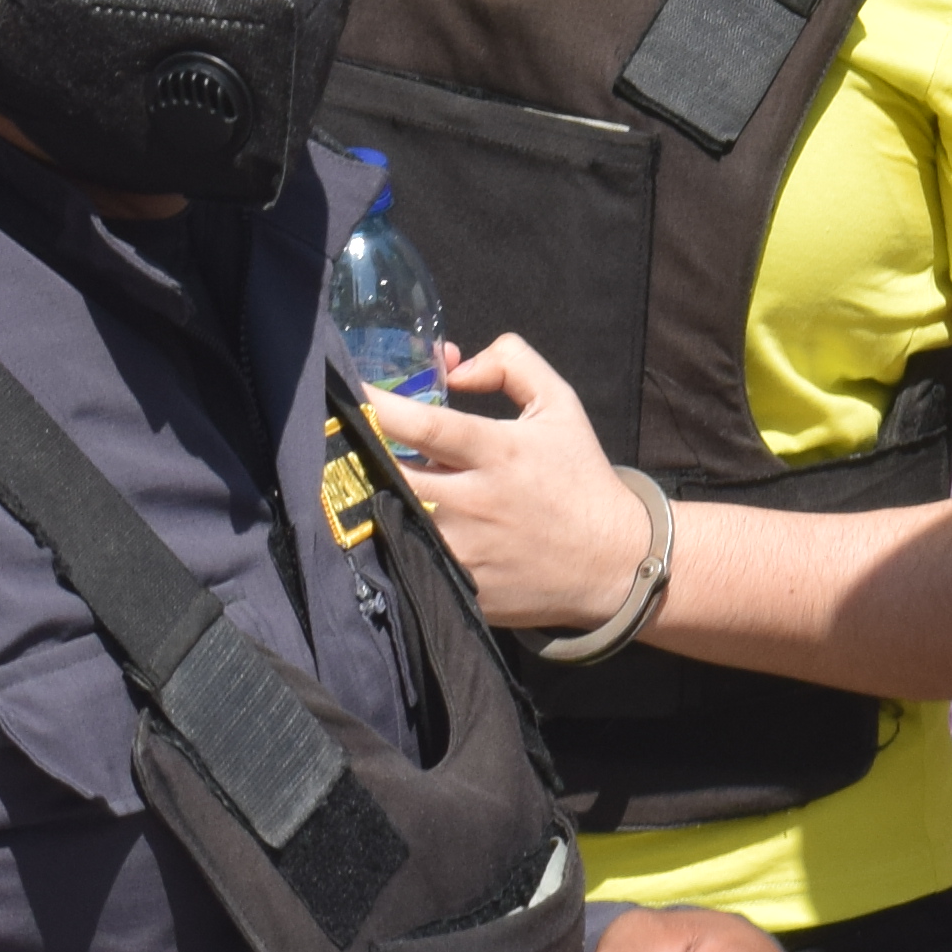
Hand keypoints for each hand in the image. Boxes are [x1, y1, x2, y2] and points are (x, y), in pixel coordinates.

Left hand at [370, 340, 659, 639]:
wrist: (614, 561)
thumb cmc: (578, 477)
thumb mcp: (559, 405)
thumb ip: (511, 364)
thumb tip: (455, 364)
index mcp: (498, 452)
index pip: (425, 425)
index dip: (379, 406)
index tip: (347, 393)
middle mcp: (475, 501)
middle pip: (393, 475)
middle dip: (360, 457)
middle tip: (337, 442)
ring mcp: (466, 550)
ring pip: (393, 520)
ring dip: (373, 500)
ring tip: (354, 484)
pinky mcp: (462, 587)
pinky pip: (410, 560)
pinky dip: (393, 541)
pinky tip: (384, 528)